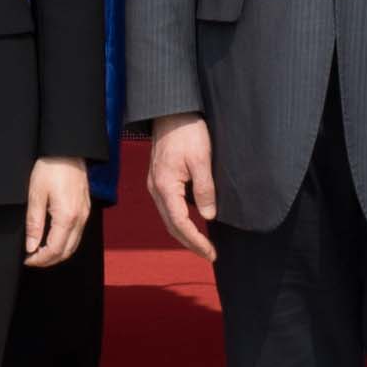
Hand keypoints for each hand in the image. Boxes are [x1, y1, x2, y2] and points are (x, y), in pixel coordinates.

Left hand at [21, 157, 94, 268]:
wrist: (68, 149)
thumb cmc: (50, 167)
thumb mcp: (36, 195)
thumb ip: (34, 223)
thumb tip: (30, 246)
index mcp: (67, 217)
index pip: (54, 250)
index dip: (39, 259)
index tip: (26, 259)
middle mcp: (80, 219)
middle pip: (67, 252)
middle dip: (49, 260)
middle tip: (31, 259)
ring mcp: (85, 214)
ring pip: (74, 244)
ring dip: (58, 253)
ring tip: (40, 251)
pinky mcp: (85, 208)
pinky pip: (78, 233)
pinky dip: (66, 242)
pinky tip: (53, 238)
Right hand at [146, 117, 219, 259]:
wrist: (171, 111)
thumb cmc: (187, 131)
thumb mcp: (202, 159)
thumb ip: (204, 189)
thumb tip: (208, 216)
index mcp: (165, 187)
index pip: (180, 223)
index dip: (196, 241)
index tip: (211, 253)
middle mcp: (155, 189)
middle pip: (171, 225)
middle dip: (190, 243)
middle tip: (209, 254)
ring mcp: (155, 184)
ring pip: (169, 217)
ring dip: (185, 233)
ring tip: (202, 244)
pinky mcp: (159, 179)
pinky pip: (169, 207)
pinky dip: (180, 220)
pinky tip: (192, 222)